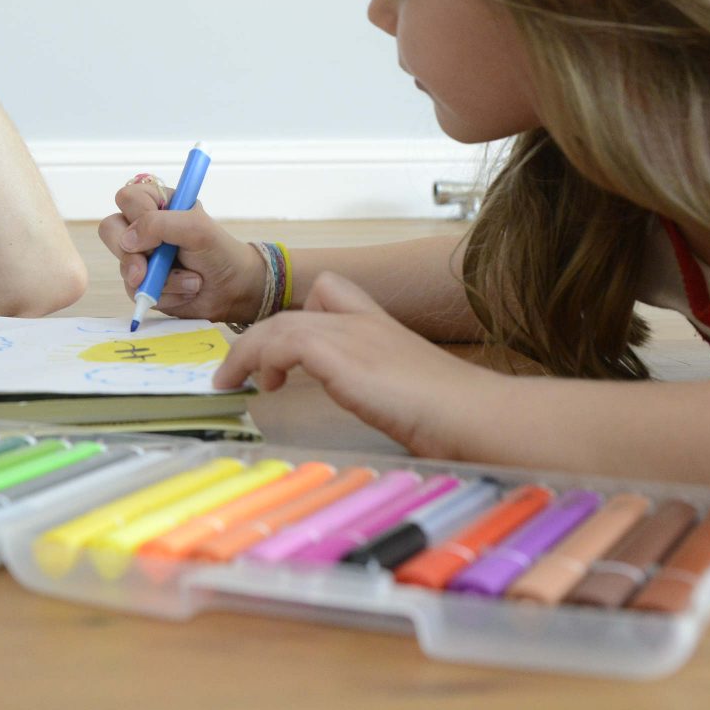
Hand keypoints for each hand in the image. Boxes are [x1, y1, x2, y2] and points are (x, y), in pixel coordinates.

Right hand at [96, 178, 264, 322]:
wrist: (234, 290)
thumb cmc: (219, 252)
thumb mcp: (196, 229)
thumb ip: (160, 225)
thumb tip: (127, 240)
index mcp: (158, 204)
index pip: (126, 198)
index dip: (137, 215)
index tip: (160, 232)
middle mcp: (145, 228)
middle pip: (110, 230)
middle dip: (132, 254)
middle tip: (148, 267)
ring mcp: (141, 256)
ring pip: (123, 265)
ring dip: (161, 279)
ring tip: (191, 280)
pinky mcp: (143, 283)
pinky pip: (135, 291)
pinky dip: (165, 295)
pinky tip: (186, 292)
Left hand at [211, 271, 486, 456]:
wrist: (475, 414)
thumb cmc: (457, 416)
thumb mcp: (412, 395)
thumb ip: (385, 391)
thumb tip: (380, 411)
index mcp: (382, 328)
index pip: (331, 292)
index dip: (300, 315)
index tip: (282, 352)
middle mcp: (364, 323)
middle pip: (295, 311)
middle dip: (261, 338)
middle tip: (243, 370)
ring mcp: (352, 334)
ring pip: (280, 324)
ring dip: (248, 352)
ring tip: (234, 380)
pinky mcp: (341, 353)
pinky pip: (283, 340)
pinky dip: (260, 358)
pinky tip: (261, 383)